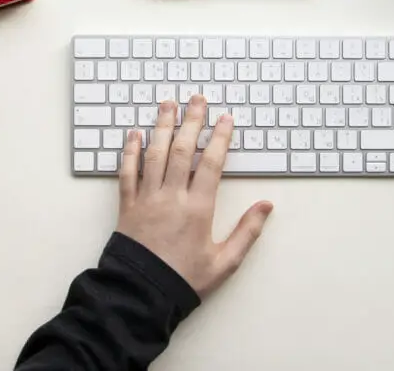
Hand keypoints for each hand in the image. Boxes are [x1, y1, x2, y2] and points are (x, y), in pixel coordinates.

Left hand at [116, 96, 273, 297]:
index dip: (220, 138)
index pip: (211, 163)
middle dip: (191, 121)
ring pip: (155, 154)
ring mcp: (147, 200)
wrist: (141, 295)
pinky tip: (134, 134)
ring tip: (168, 104)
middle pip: (182, 150)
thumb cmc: (184, 281)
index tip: (225, 118)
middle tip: (197, 98)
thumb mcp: (224, 262)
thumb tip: (266, 206)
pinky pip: (127, 172)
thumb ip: (247, 232)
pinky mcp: (127, 207)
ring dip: (162, 127)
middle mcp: (171, 197)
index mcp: (197, 209)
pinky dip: (129, 151)